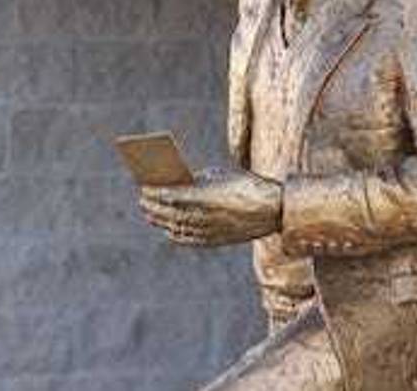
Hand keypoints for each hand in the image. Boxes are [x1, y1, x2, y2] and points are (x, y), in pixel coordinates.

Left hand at [139, 167, 281, 246]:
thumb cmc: (247, 186)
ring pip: (175, 227)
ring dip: (160, 220)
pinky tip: (169, 228)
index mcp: (203, 196)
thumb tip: (177, 187)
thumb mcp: (222, 176)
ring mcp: (207, 231)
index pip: (169, 195)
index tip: (143, 187)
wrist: (273, 209)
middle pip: (168, 213)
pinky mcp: (214, 241)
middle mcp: (202, 216)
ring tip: (150, 213)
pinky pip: (188, 239)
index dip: (154, 192)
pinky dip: (175, 233)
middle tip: (142, 199)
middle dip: (153, 206)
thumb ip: (198, 181)